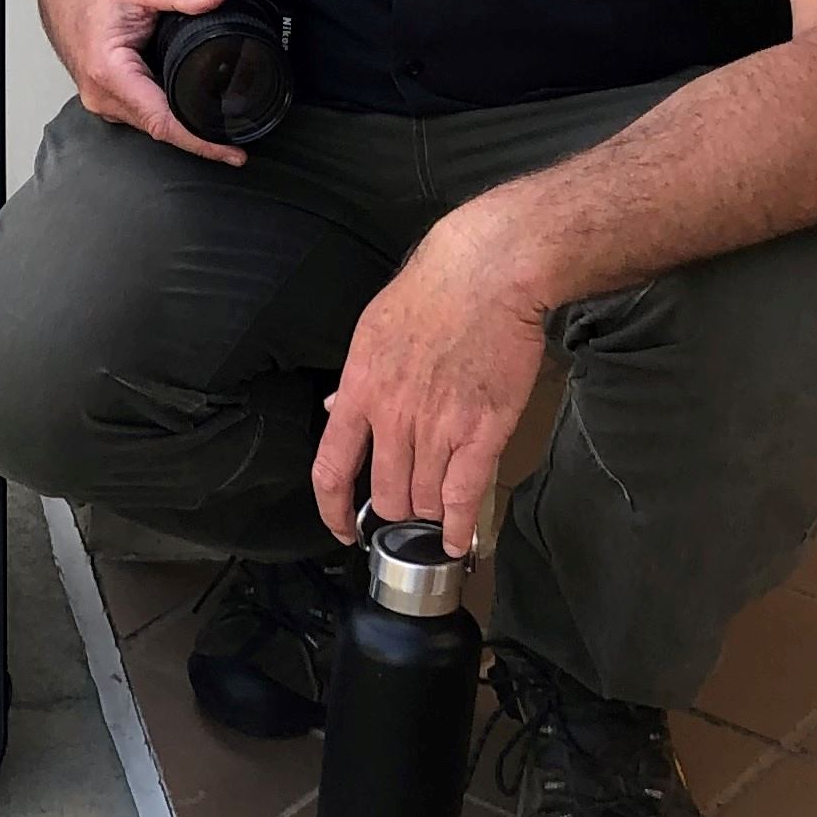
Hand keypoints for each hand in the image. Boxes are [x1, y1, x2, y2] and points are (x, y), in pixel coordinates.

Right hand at [38, 0, 245, 165]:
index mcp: (110, 73)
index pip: (162, 121)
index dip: (200, 141)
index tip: (231, 153)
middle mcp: (102, 95)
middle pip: (159, 129)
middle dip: (199, 138)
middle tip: (237, 142)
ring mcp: (101, 101)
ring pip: (149, 125)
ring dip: (182, 127)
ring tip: (216, 126)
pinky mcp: (106, 99)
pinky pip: (141, 116)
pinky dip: (165, 113)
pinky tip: (184, 108)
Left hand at [311, 211, 546, 554]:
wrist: (486, 275)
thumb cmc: (430, 293)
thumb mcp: (371, 332)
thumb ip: (355, 381)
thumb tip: (333, 411)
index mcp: (359, 391)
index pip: (330, 468)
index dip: (332, 509)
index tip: (342, 528)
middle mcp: (393, 417)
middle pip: (386, 494)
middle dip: (396, 510)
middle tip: (409, 508)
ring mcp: (438, 427)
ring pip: (424, 499)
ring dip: (429, 513)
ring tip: (436, 512)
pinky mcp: (483, 431)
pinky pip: (463, 496)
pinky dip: (459, 527)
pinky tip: (457, 541)